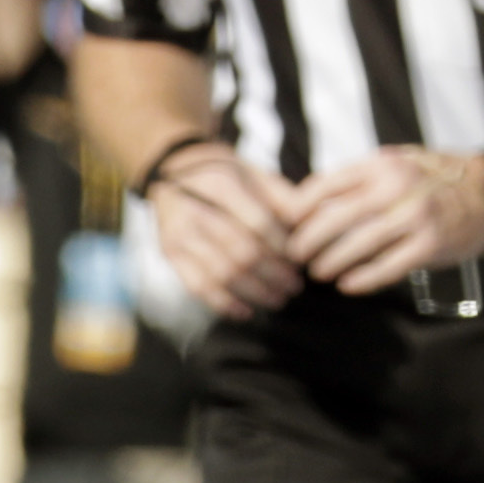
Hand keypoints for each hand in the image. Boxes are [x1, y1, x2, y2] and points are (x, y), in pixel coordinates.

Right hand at [145, 140, 300, 315]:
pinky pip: (197, 286)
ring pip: (222, 274)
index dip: (282, 248)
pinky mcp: (169, 254)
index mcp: (221, 187)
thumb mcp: (255, 175)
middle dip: (273, 274)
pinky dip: (223, 303)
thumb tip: (314, 224)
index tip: (302, 261)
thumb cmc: (225, 175)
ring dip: (253, 292)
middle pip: (242, 253)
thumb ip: (284, 198)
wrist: (173, 171)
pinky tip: (245, 311)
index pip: (259, 224)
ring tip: (277, 299)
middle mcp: (195, 212)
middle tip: (295, 286)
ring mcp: (179, 236)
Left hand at [276, 145, 483, 295]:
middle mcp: (398, 186)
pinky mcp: (431, 244)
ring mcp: (416, 215)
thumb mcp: (397, 162)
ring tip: (319, 271)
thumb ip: (359, 178)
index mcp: (382, 164)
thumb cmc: (435, 179)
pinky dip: (362, 279)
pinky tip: (347, 285)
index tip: (287, 225)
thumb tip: (307, 201)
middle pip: (333, 218)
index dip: (298, 209)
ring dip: (330, 263)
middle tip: (296, 255)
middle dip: (306, 242)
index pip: (324, 186)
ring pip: (356, 245)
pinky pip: (387, 267)